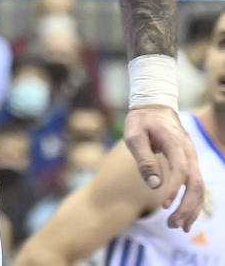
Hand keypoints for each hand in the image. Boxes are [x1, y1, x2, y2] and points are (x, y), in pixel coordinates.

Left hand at [123, 105, 204, 229]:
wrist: (154, 106)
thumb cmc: (141, 121)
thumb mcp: (134, 134)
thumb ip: (144, 158)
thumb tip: (155, 185)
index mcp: (175, 142)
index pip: (181, 169)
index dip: (174, 189)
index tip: (163, 204)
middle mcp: (189, 152)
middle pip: (195, 183)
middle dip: (186, 206)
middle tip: (172, 224)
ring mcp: (192, 158)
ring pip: (200, 188)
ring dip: (191, 209)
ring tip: (178, 226)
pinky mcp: (190, 164)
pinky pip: (197, 186)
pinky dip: (194, 203)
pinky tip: (185, 218)